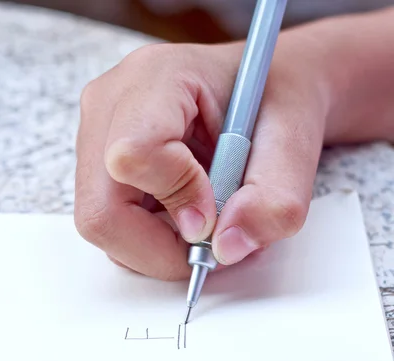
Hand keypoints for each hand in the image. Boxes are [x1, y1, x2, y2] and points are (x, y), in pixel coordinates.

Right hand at [75, 9, 393, 279]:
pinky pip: (113, 226)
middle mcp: (111, 106)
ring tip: (207, 222)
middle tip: (212, 244)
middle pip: (101, 211)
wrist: (266, 90)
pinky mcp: (101, 168)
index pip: (132, 155)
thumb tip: (226, 248)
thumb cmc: (276, 100)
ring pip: (104, 227)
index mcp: (156, 79)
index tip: (216, 216)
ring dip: (159, 246)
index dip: (175, 201)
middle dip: (160, 248)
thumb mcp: (296, 142)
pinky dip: (153, 240)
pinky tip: (187, 215)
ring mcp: (98, 138)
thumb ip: (273, 199)